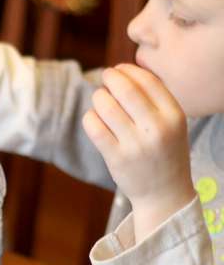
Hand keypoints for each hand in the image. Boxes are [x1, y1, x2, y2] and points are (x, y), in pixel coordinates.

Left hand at [82, 64, 195, 241]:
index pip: (147, 81)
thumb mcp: (172, 124)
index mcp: (174, 116)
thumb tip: (121, 72)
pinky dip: (89, 117)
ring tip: (100, 100)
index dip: (128, 70)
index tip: (118, 69)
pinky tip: (94, 119)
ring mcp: (135, 144)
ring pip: (105, 106)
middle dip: (109, 78)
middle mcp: (156, 129)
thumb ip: (153, 100)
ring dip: (98, 97)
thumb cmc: (164, 152)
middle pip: (124, 89)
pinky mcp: (116, 158)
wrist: (164, 194)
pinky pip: (93, 127)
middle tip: (104, 79)